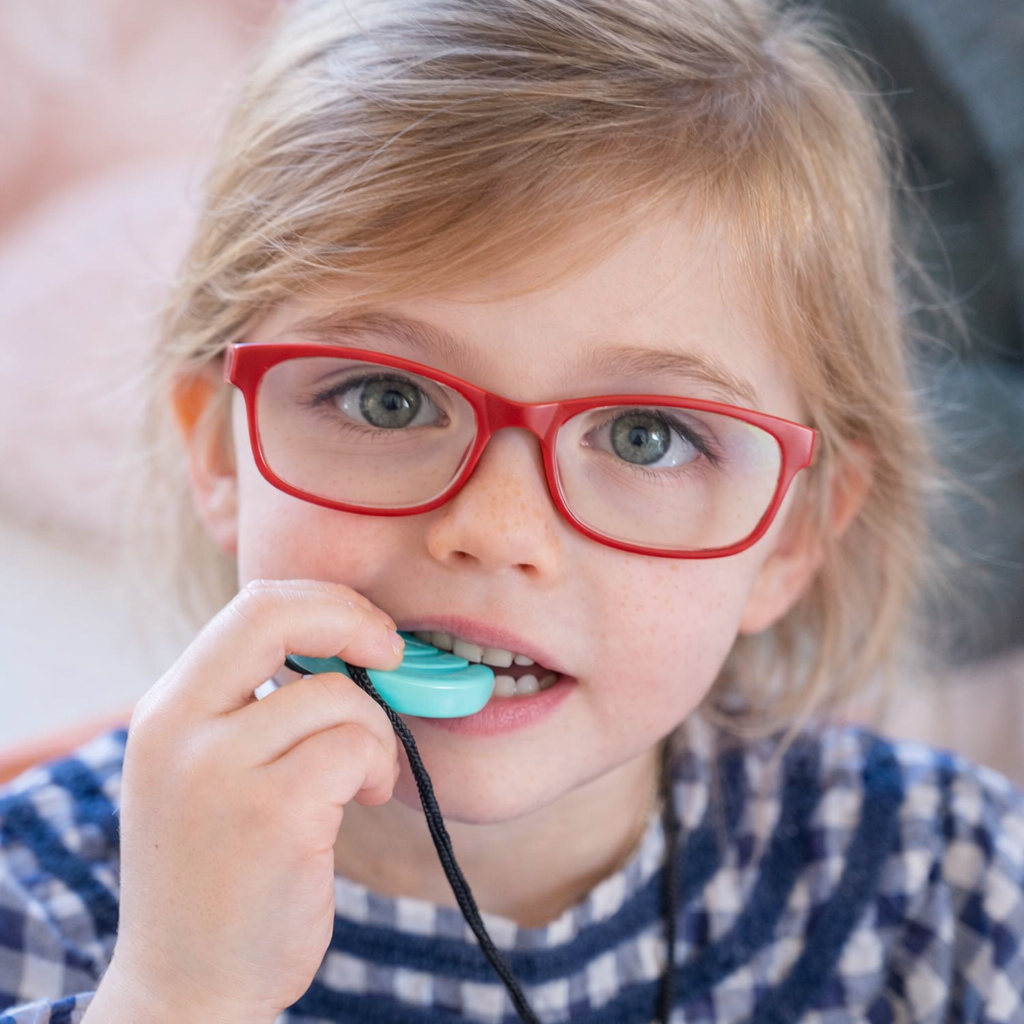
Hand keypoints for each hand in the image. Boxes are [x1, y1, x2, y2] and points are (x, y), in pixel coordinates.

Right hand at [107, 579, 403, 1021]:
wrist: (188, 984)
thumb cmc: (218, 871)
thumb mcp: (204, 770)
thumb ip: (250, 705)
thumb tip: (347, 643)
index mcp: (166, 710)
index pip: (250, 606)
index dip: (324, 604)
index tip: (367, 629)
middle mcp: (178, 729)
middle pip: (276, 615)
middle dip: (354, 620)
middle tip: (392, 653)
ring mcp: (218, 771)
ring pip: (338, 695)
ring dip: (376, 730)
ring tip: (364, 776)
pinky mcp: (271, 814)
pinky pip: (354, 747)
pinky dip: (377, 765)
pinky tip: (362, 799)